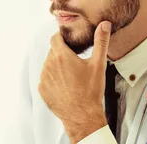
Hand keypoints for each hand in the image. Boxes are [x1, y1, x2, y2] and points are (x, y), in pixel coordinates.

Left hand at [39, 21, 111, 143]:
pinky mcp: (42, 90)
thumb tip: (104, 25)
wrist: (82, 116)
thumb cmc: (90, 92)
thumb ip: (100, 42)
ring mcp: (44, 79)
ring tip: (71, 76)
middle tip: (74, 61)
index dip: (62, 38)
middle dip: (62, 53)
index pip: (55, 38)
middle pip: (52, 52)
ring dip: (57, 67)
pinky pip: (45, 79)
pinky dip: (53, 79)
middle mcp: (49, 66)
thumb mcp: (98, 65)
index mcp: (61, 56)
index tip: (69, 42)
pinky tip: (65, 86)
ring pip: (48, 65)